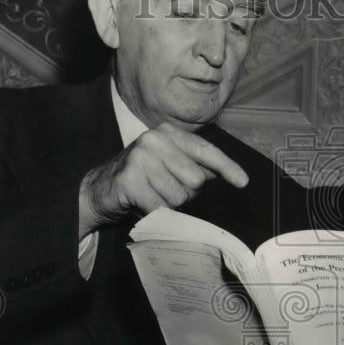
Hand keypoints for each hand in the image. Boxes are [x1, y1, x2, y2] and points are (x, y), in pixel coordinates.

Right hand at [78, 122, 248, 236]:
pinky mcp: (129, 179)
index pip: (205, 150)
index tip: (243, 182)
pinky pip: (160, 206)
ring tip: (152, 195)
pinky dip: (155, 211)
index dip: (227, 167)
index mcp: (168, 132)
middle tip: (165, 190)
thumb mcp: (171, 166)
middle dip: (186, 193)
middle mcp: (154, 139)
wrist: (100, 189)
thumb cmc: (142, 178)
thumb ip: (196, 166)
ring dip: (168, 203)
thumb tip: (227, 173)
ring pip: (179, 196)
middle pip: (195, 179)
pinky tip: (142, 202)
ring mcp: (140, 157)